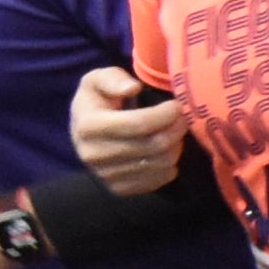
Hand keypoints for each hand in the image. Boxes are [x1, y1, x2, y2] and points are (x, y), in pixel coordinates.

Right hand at [68, 71, 185, 193]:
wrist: (85, 135)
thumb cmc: (97, 102)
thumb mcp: (97, 80)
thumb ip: (113, 79)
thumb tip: (132, 88)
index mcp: (88, 126)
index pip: (137, 124)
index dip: (164, 115)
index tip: (176, 106)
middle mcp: (93, 154)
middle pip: (152, 145)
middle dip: (175, 129)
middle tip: (183, 118)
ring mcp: (105, 175)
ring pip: (159, 163)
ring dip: (175, 146)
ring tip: (175, 133)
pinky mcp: (118, 189)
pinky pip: (156, 180)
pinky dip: (169, 166)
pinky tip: (166, 151)